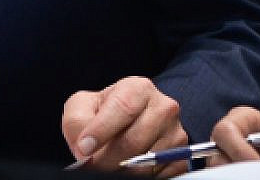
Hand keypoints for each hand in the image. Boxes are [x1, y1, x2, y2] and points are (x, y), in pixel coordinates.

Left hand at [61, 76, 187, 175]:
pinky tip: (128, 167)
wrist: (131, 124)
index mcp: (139, 88)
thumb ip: (78, 120)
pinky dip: (139, 176)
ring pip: (145, 162)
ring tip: (109, 164)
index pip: (123, 108)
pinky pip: (159, 175)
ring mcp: (176, 133)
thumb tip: (85, 147)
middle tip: (93, 164)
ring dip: (122, 169)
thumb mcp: (84, 106)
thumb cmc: (105, 112)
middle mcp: (163, 108)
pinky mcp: (181, 157)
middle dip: (107, 158)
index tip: (85, 147)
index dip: (101, 130)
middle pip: (134, 140)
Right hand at [208, 107, 259, 177]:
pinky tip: (256, 178)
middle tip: (258, 177)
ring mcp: (229, 156)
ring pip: (218, 169)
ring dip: (237, 175)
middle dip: (235, 168)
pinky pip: (226, 177)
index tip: (259, 166)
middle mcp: (232, 137)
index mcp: (245, 119)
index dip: (237, 150)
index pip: (226, 131)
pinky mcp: (232, 171)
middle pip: (216, 154)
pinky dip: (237, 179)